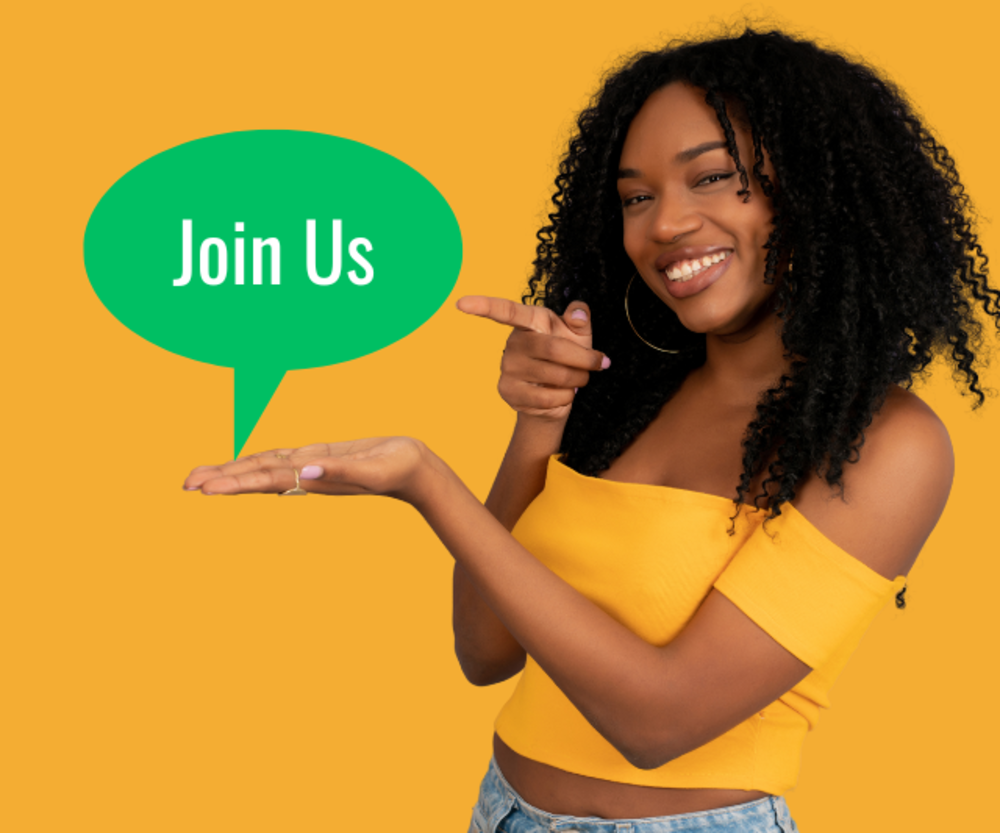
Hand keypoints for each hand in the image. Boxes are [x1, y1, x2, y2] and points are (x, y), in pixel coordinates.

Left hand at [183, 437, 433, 503]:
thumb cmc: (398, 468)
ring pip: (264, 469)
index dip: (234, 482)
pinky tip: (244, 467)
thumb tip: (303, 474)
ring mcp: (311, 469)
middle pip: (256, 476)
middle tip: (186, 484)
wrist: (416, 471)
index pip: (265, 479)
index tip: (204, 489)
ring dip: (234, 472)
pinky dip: (257, 462)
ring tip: (202, 478)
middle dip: (222, 479)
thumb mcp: (372, 468)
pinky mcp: (319, 459)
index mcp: (314, 478)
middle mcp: (306, 476)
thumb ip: (339, 470)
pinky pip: (281, 460)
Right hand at [456, 296, 608, 421]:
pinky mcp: (508, 391)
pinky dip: (565, 397)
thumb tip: (578, 314)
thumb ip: (580, 320)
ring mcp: (508, 368)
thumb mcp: (578, 336)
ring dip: (577, 379)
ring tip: (578, 380)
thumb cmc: (567, 359)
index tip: (461, 304)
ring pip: (554, 374)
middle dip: (583, 359)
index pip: (506, 311)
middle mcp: (513, 342)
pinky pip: (548, 396)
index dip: (483, 306)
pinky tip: (562, 394)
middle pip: (553, 348)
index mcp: (528, 322)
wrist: (556, 398)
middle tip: (599, 364)